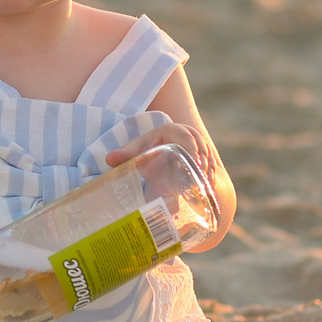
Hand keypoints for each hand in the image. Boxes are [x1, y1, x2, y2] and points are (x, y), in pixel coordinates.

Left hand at [105, 122, 229, 247]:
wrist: (164, 157)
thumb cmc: (149, 150)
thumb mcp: (138, 151)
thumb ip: (126, 154)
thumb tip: (109, 159)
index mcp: (173, 130)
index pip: (186, 136)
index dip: (192, 149)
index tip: (195, 163)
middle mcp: (191, 136)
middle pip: (201, 149)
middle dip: (203, 165)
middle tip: (201, 180)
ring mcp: (201, 147)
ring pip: (209, 160)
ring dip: (208, 174)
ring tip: (206, 188)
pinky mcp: (207, 159)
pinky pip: (213, 169)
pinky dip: (211, 179)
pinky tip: (209, 190)